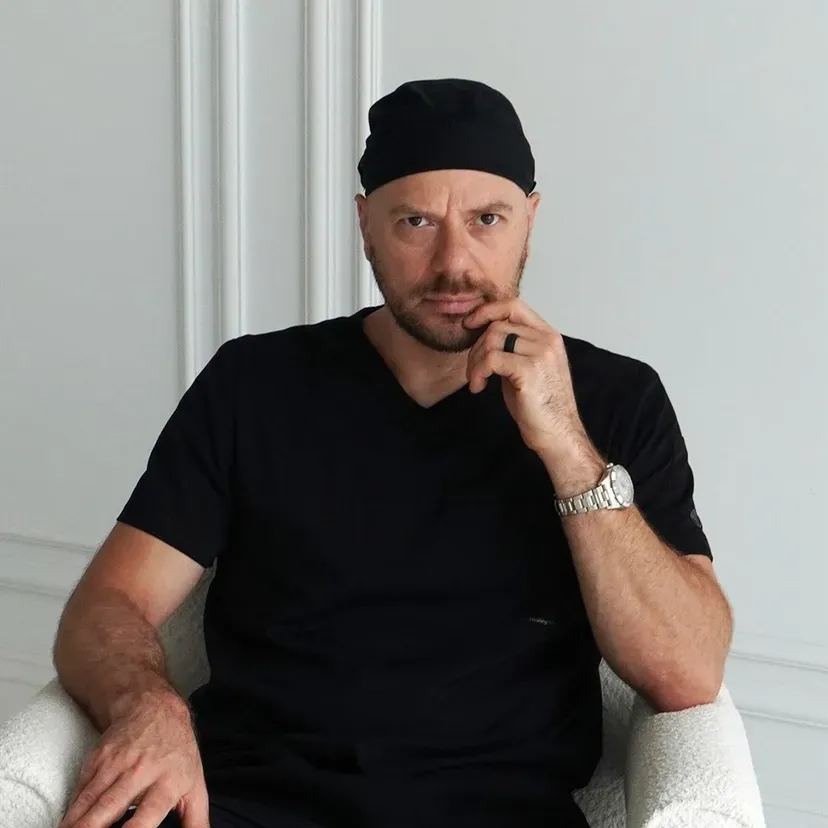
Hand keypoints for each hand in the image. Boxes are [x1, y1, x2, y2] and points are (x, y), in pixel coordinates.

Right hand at [59, 690, 207, 827]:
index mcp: (167, 783)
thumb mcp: (195, 783)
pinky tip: (69, 821)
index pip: (147, 815)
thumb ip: (196, 820)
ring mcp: (115, 764)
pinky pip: (80, 790)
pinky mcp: (97, 758)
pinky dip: (72, 809)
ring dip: (74, 822)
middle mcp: (139, 773)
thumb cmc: (178, 752)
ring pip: (88, 800)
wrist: (156, 708)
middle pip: (109, 808)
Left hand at [463, 298, 587, 458]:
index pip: (514, 305)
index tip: (469, 324)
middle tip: (473, 370)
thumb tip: (484, 334)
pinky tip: (478, 387)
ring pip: (492, 339)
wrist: (557, 434)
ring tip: (476, 380)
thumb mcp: (527, 367)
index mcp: (548, 336)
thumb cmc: (539, 406)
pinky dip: (477, 372)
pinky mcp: (529, 370)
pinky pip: (491, 359)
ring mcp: (540, 353)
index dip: (487, 310)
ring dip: (475, 361)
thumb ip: (513, 347)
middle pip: (498, 324)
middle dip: (476, 345)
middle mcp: (547, 340)